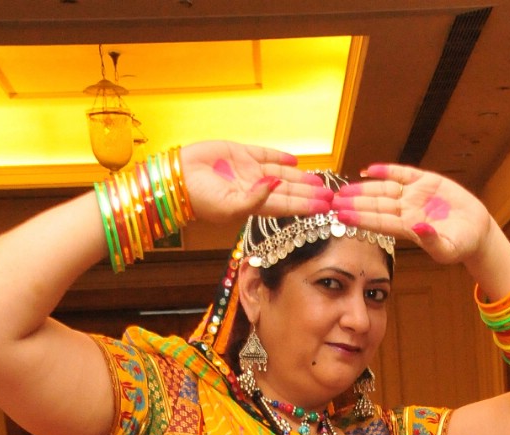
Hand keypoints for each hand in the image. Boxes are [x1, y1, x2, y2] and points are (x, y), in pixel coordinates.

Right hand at [178, 141, 327, 227]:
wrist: (178, 179)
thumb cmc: (201, 199)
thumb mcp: (230, 206)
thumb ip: (255, 198)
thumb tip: (277, 184)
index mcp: (254, 205)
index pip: (288, 206)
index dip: (307, 206)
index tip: (326, 206)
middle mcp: (255, 188)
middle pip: (289, 191)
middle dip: (310, 193)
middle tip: (331, 195)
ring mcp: (249, 171)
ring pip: (282, 173)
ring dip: (300, 177)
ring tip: (319, 179)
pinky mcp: (240, 153)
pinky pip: (265, 155)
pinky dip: (280, 157)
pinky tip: (296, 161)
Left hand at [333, 165, 493, 265]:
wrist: (476, 231)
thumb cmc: (462, 245)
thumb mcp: (449, 248)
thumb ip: (432, 241)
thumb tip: (418, 229)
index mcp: (409, 228)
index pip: (379, 221)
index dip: (359, 218)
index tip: (340, 216)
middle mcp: (408, 210)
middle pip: (376, 204)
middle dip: (354, 202)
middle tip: (332, 201)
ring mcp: (415, 195)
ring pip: (384, 189)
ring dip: (364, 188)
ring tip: (343, 188)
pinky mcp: (426, 181)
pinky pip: (402, 174)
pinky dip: (386, 171)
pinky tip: (368, 170)